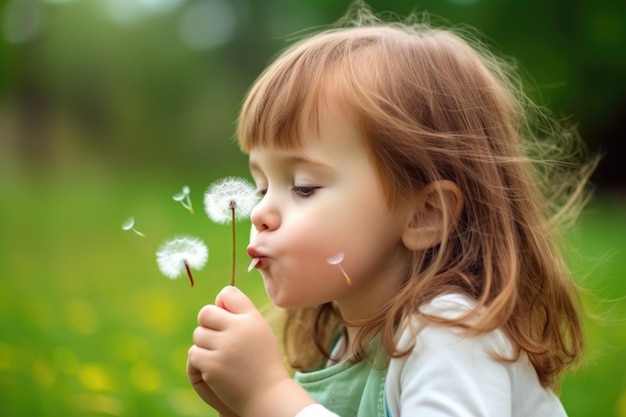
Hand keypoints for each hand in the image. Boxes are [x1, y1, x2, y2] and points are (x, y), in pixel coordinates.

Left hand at [187, 286, 314, 416]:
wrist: (267, 394)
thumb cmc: (262, 361)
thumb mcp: (259, 331)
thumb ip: (241, 313)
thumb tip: (218, 299)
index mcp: (252, 318)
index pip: (228, 293)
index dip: (222, 304)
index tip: (227, 319)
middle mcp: (239, 328)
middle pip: (205, 313)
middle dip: (207, 324)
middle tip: (217, 339)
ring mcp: (225, 346)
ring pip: (198, 334)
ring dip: (204, 345)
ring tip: (220, 356)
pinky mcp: (213, 364)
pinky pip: (194, 353)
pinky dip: (201, 361)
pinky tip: (215, 368)